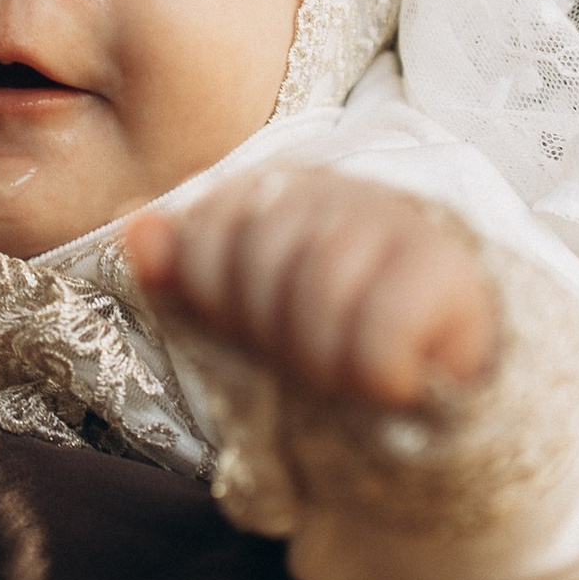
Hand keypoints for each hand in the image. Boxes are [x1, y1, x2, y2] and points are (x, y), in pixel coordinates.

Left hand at [129, 170, 497, 410]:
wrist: (430, 391)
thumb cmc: (324, 351)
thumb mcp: (236, 324)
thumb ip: (181, 276)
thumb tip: (135, 225)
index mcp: (269, 193)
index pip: (207, 232)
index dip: (219, 304)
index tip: (256, 339)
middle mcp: (329, 188)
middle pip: (261, 255)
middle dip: (274, 337)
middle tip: (307, 369)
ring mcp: (390, 216)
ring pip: (321, 285)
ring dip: (326, 361)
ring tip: (348, 380)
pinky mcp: (443, 261)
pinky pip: (382, 323)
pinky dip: (378, 373)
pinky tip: (393, 383)